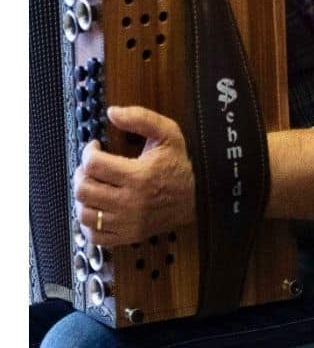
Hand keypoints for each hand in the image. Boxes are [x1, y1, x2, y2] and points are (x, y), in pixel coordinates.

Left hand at [73, 106, 195, 245]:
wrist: (197, 197)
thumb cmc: (179, 164)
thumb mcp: (168, 133)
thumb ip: (142, 118)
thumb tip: (112, 112)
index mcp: (139, 175)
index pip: (93, 164)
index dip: (88, 151)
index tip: (95, 147)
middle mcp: (131, 202)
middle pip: (84, 189)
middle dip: (82, 174)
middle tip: (91, 167)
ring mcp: (128, 222)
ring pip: (84, 213)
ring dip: (84, 197)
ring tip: (94, 186)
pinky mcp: (127, 235)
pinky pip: (94, 235)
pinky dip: (89, 222)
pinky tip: (98, 208)